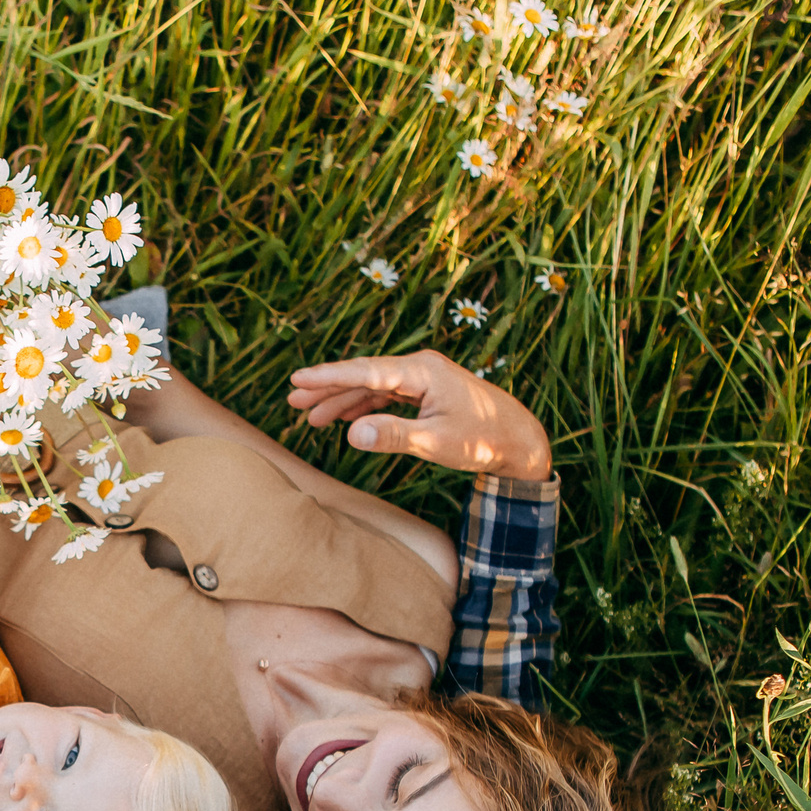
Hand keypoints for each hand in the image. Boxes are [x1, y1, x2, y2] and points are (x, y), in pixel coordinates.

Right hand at [286, 350, 551, 480]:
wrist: (518, 439)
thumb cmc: (482, 440)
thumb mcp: (436, 442)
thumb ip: (394, 436)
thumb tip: (352, 434)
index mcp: (423, 371)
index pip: (366, 372)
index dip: (329, 377)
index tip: (298, 379)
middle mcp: (421, 367)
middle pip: (364, 374)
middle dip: (328, 387)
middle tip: (292, 398)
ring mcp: (424, 378)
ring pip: (373, 385)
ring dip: (343, 400)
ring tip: (311, 416)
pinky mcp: (427, 392)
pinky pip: (387, 394)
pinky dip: (364, 405)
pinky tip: (346, 418)